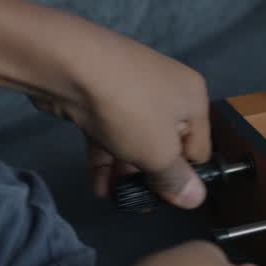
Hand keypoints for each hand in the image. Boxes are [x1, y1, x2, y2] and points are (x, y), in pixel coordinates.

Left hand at [29, 24, 210, 208]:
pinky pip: (111, 131)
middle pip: (165, 144)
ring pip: (135, 139)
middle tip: (136, 201)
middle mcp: (168, 90)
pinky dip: (106, 156)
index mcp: (193, 98)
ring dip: (126, 170)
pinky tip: (98, 185)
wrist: (67, 64)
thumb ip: (176, 179)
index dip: (183, 177)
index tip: (163, 199)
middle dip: (150, 174)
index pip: (198, 149)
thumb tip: (196, 199)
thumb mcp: (158, 153)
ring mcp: (131, 90)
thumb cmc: (127, 109)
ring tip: (113, 196)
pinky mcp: (101, 95)